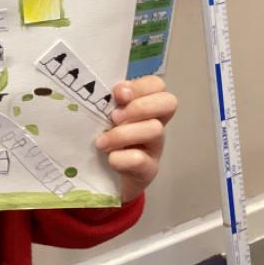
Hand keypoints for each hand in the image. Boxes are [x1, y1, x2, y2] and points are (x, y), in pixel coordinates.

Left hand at [95, 76, 176, 203]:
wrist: (104, 179)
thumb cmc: (104, 139)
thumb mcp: (103, 117)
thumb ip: (105, 103)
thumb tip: (95, 91)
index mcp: (144, 106)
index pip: (157, 85)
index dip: (140, 86)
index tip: (117, 94)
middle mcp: (154, 123)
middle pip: (168, 102)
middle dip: (139, 107)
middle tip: (114, 117)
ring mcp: (154, 147)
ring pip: (154, 130)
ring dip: (123, 134)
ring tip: (101, 142)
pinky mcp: (147, 170)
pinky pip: (141, 159)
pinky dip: (122, 158)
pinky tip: (110, 159)